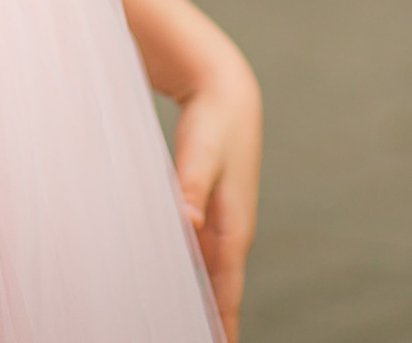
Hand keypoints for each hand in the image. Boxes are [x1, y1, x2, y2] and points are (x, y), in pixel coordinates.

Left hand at [169, 44, 262, 339]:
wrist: (225, 94)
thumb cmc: (213, 124)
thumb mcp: (199, 153)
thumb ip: (190, 186)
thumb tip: (187, 222)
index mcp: (233, 228)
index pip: (227, 291)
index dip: (223, 325)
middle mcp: (231, 234)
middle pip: (221, 292)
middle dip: (215, 325)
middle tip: (193, 342)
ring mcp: (222, 225)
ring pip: (211, 277)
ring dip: (204, 305)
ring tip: (188, 329)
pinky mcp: (209, 213)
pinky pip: (202, 258)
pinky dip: (195, 279)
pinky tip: (178, 290)